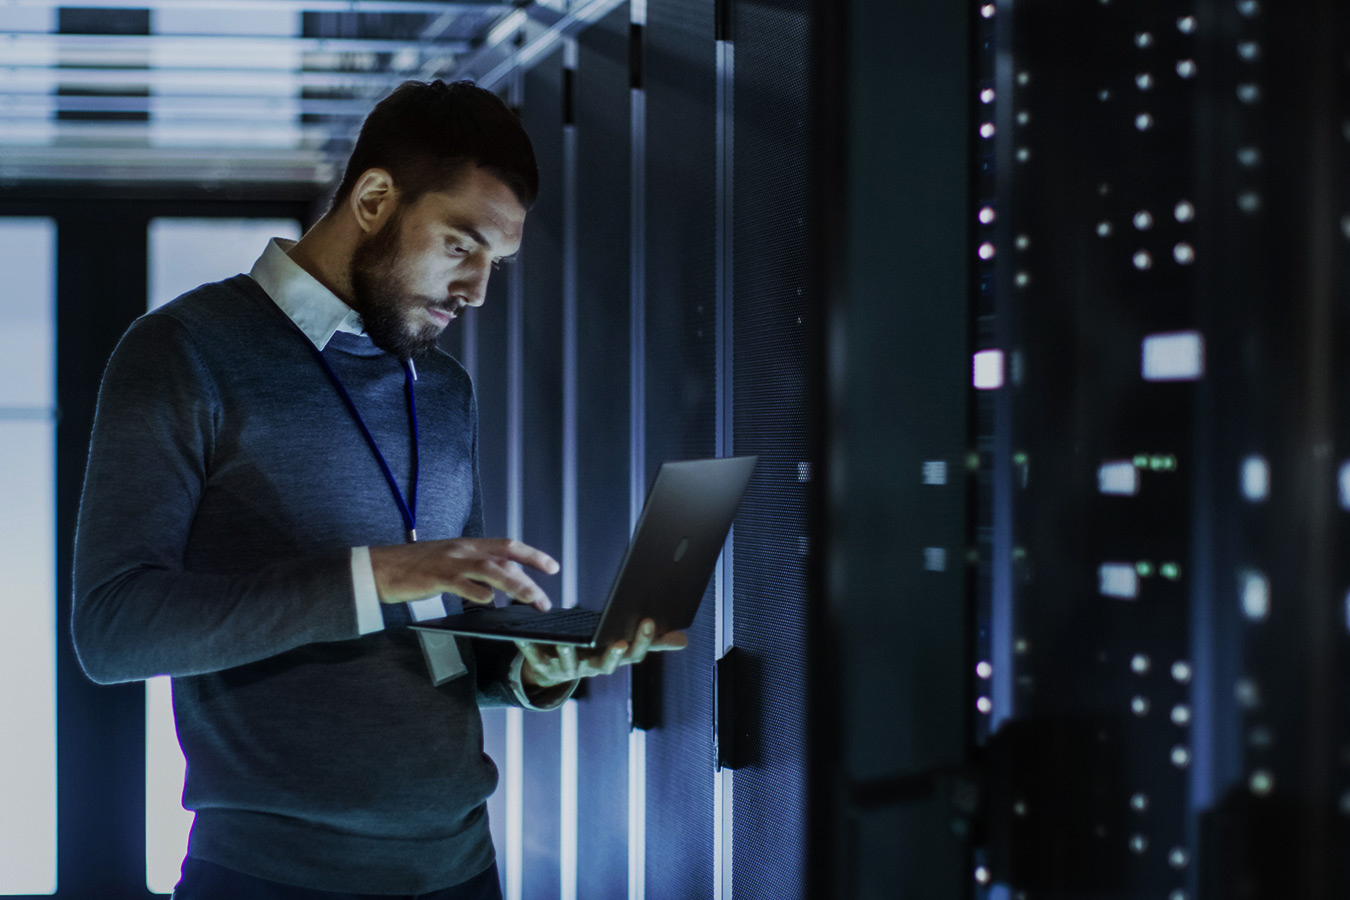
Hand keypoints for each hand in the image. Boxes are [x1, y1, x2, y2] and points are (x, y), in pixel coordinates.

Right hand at [369, 538, 558, 609]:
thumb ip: (477, 569)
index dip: (533, 555)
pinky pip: (461, 584)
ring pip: (490, 570)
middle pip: (505, 558)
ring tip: (531, 599)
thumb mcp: (452, 562)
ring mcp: (451, 562)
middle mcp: (464, 550)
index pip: (508, 546)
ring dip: (514, 585)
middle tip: (546, 597)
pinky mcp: (436, 577)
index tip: (553, 567)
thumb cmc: (417, 568)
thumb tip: (503, 582)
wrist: (382, 567)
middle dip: (531, 576)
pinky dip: (477, 592)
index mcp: (469, 545)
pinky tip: (489, 601)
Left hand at [517, 618, 688, 690]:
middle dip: (613, 655)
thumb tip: (684, 640)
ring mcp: (566, 669)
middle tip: (621, 642)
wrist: (553, 667)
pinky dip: (529, 645)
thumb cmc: (593, 650)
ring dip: (570, 654)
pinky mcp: (542, 663)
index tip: (648, 621)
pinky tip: (525, 632)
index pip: (633, 654)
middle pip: (605, 666)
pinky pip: (534, 655)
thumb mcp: (622, 644)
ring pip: (569, 664)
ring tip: (570, 643)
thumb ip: (652, 643)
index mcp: (612, 660)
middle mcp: (591, 669)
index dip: (642, 641)